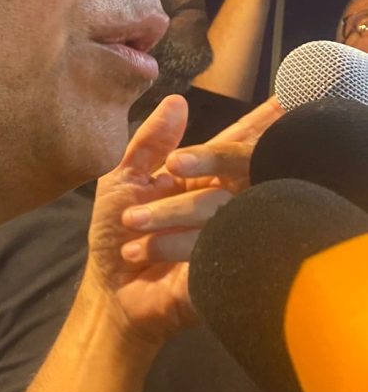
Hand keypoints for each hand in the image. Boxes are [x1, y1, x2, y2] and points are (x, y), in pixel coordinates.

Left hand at [82, 95, 283, 346]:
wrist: (113, 292)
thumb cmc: (117, 232)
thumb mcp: (122, 179)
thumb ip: (149, 142)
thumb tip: (177, 100)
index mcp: (203, 176)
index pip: (235, 145)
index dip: (257, 123)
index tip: (278, 102)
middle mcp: (225, 200)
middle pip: (236, 170)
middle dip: (203, 163)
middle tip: (171, 169)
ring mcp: (232, 233)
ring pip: (220, 207)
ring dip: (167, 215)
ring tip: (129, 225)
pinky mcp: (230, 266)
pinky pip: (218, 245)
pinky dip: (175, 245)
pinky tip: (142, 252)